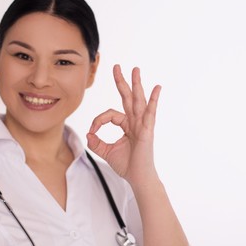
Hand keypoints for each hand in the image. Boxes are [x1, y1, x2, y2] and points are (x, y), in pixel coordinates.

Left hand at [86, 64, 160, 185]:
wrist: (138, 178)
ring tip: (135, 69)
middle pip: (127, 98)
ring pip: (138, 101)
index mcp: (126, 125)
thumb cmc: (127, 165)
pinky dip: (154, 100)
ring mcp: (142, 125)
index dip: (98, 120)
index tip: (91, 131)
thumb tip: (88, 134)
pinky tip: (157, 88)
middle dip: (122, 82)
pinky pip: (150, 113)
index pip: (110, 114)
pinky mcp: (147, 130)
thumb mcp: (106, 152)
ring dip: (136, 84)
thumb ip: (97, 143)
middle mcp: (135, 122)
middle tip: (117, 67)